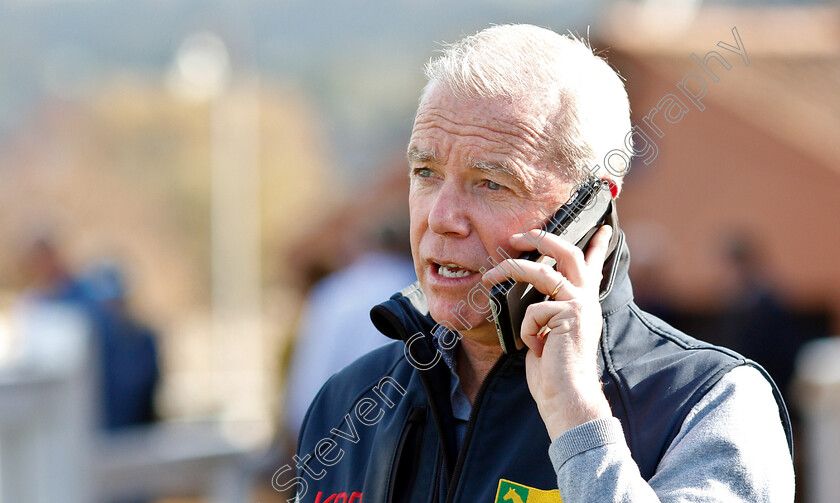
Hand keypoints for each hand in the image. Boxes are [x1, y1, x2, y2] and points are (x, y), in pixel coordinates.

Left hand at [482, 225, 613, 439]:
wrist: (567, 398)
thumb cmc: (554, 371)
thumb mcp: (550, 333)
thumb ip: (548, 310)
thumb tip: (533, 294)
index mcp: (584, 303)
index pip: (593, 266)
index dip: (598, 245)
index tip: (604, 227)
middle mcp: (586, 300)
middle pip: (567, 252)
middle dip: (541, 238)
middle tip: (519, 234)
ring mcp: (579, 305)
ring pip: (541, 272)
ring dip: (510, 269)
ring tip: (488, 276)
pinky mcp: (568, 314)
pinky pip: (532, 310)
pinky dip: (526, 330)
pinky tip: (537, 348)